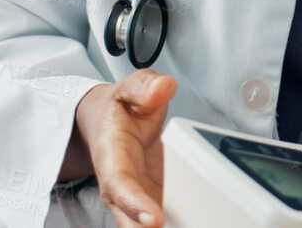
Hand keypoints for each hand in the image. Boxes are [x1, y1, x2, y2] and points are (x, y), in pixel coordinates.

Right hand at [71, 70, 176, 227]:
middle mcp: (122, 184)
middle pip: (128, 216)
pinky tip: (194, 222)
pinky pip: (165, 216)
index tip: (153, 219)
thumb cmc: (119, 111)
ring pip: (143, 224)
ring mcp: (138, 195)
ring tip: (190, 226)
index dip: (135, 203)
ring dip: (164, 226)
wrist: (107, 123)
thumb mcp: (130, 89)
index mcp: (112, 157)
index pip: (120, 185)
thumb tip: (162, 87)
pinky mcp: (153, 199)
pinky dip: (176, 221)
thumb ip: (145, 87)